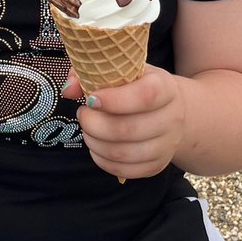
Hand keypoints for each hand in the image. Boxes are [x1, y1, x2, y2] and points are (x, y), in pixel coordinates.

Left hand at [65, 65, 185, 179]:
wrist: (169, 109)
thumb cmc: (138, 85)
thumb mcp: (122, 70)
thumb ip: (92, 72)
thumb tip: (69, 89)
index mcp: (165, 87)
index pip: (145, 96)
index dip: (114, 99)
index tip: (91, 99)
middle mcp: (172, 117)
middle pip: (129, 129)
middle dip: (94, 124)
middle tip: (83, 115)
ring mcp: (166, 145)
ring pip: (124, 153)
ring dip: (95, 143)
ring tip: (88, 130)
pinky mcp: (157, 165)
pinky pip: (125, 170)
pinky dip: (103, 161)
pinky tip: (96, 147)